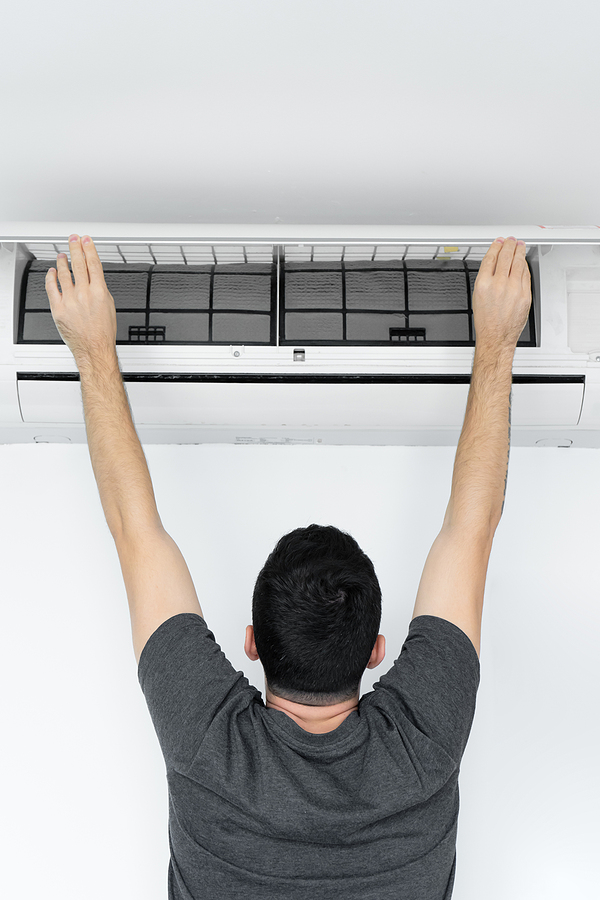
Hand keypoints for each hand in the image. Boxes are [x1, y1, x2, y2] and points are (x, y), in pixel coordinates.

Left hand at [45, 234, 116, 362]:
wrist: (94, 348)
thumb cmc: (103, 332)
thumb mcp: (110, 307)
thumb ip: (101, 290)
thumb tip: (95, 280)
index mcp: (99, 292)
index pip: (93, 264)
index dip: (89, 249)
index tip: (86, 240)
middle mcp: (84, 294)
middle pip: (79, 264)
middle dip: (75, 248)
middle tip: (73, 238)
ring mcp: (70, 300)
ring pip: (64, 273)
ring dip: (63, 261)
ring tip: (62, 255)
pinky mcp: (59, 308)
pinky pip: (51, 288)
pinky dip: (51, 277)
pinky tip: (51, 272)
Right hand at [472, 237, 531, 350]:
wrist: (496, 337)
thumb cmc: (485, 321)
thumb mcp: (477, 296)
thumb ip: (486, 278)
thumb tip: (494, 264)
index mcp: (483, 284)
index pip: (491, 258)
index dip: (496, 246)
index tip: (499, 242)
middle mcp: (499, 284)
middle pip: (506, 257)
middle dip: (509, 245)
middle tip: (511, 240)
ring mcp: (513, 289)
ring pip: (518, 263)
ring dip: (519, 252)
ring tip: (519, 246)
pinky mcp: (524, 295)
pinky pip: (525, 275)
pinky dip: (524, 266)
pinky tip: (523, 262)